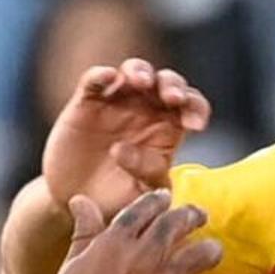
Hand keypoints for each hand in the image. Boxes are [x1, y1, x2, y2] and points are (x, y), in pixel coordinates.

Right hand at [41, 58, 209, 218]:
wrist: (77, 202)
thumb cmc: (117, 199)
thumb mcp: (140, 193)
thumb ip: (147, 173)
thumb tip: (124, 151)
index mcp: (168, 128)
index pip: (191, 107)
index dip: (196, 109)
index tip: (195, 125)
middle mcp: (146, 109)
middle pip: (167, 83)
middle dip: (173, 85)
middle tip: (173, 98)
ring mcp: (116, 102)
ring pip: (134, 71)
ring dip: (140, 71)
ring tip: (142, 82)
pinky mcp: (86, 102)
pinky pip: (95, 79)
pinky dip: (101, 74)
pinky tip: (108, 78)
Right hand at [44, 188, 221, 273]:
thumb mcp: (74, 260)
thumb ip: (85, 229)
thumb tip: (81, 200)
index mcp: (118, 239)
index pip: (146, 207)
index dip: (159, 200)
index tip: (166, 199)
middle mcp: (145, 254)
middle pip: (178, 222)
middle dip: (192, 215)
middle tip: (200, 215)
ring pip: (201, 253)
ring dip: (210, 250)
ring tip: (213, 251)